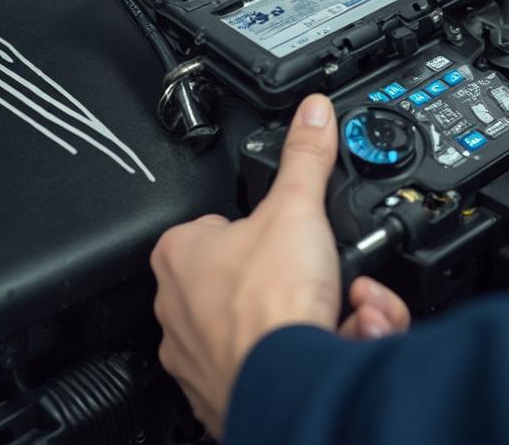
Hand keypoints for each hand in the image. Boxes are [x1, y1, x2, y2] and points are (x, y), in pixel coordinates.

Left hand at [151, 95, 409, 437]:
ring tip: (332, 306)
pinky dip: (298, 351)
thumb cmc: (272, 304)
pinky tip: (327, 340)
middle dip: (285, 272)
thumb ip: (305, 156)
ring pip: (253, 320)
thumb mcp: (298, 206)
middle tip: (315, 270)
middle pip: (240, 274)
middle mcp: (176, 308)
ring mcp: (195, 356)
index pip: (211, 223)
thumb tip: (312, 113)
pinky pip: (262, 363)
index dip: (253, 222)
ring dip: (298, 310)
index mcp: (181, 255)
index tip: (282, 227)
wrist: (287, 386)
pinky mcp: (221, 393)